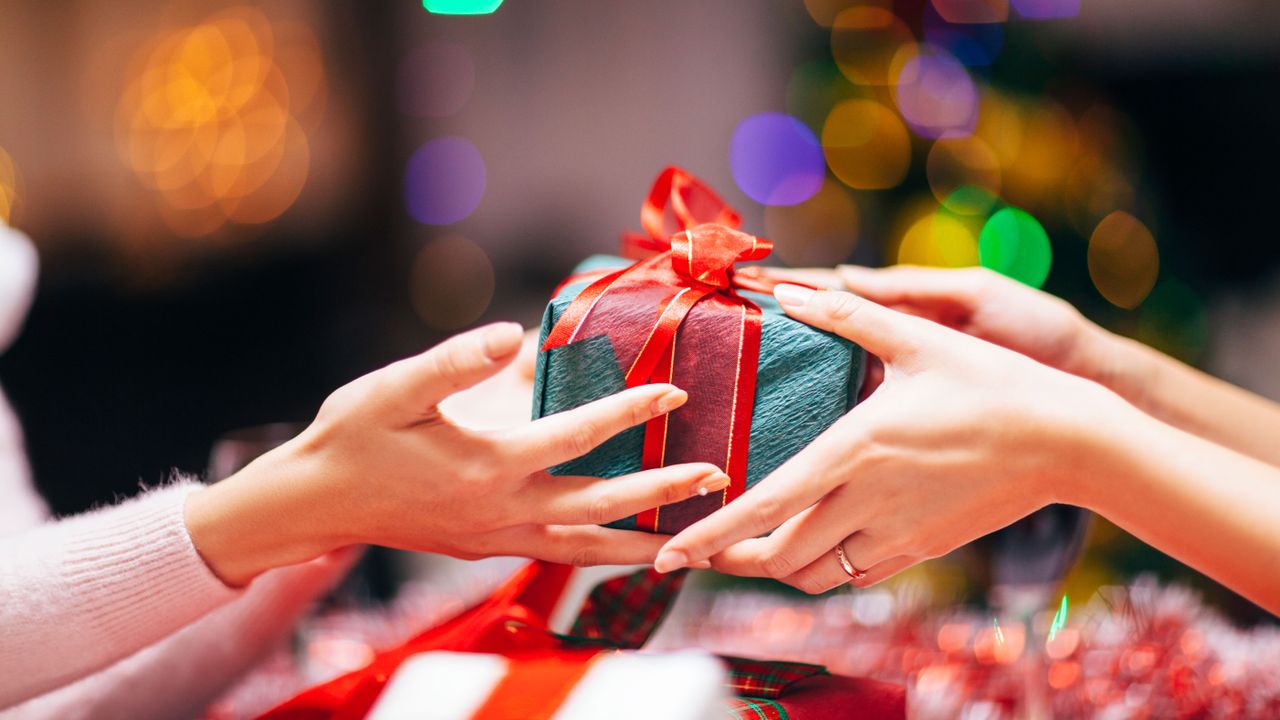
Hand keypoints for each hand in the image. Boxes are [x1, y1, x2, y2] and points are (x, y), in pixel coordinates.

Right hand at [188, 322, 728, 585]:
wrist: (314, 504)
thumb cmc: (352, 438)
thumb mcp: (392, 388)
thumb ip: (454, 361)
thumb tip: (516, 332)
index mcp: (486, 465)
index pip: (576, 435)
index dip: (630, 410)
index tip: (676, 390)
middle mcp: (501, 511)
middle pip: (600, 505)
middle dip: (662, 492)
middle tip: (716, 479)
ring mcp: (495, 538)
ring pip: (584, 547)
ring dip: (641, 541)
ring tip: (692, 539)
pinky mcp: (486, 549)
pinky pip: (558, 556)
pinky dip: (599, 552)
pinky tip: (624, 546)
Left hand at [653, 286, 1121, 592]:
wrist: (1069, 441)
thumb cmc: (994, 384)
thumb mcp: (919, 340)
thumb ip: (849, 315)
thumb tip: (792, 289)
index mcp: (855, 449)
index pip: (765, 507)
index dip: (712, 536)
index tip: (672, 553)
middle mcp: (868, 501)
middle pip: (779, 556)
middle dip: (730, 559)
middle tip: (700, 548)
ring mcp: (897, 533)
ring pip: (814, 575)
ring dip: (774, 567)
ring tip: (749, 547)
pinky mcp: (922, 547)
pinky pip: (855, 576)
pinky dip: (822, 569)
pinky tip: (813, 543)